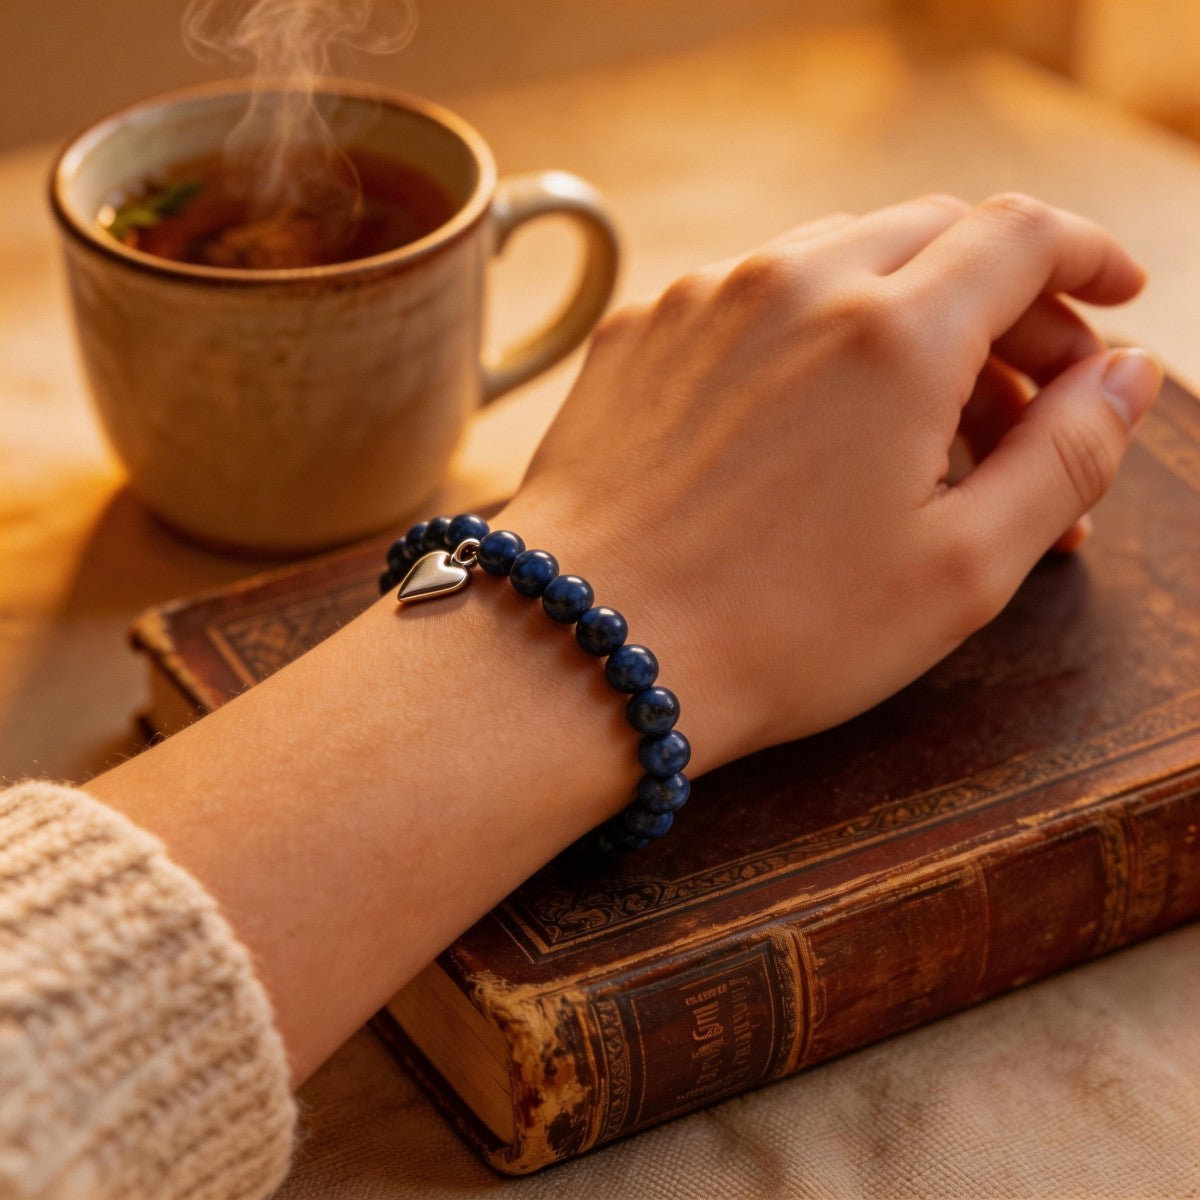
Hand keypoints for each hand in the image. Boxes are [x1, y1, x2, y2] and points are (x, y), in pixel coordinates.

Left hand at [498, 193, 1160, 768]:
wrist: (585, 647)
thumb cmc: (776, 631)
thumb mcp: (961, 568)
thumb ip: (1067, 458)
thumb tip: (1127, 376)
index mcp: (892, 332)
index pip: (1023, 235)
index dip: (1087, 258)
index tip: (1117, 299)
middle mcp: (794, 283)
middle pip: (937, 240)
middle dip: (1007, 303)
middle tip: (1032, 396)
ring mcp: (705, 300)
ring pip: (843, 264)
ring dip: (909, 321)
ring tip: (925, 429)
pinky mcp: (642, 332)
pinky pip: (754, 300)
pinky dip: (813, 337)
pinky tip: (813, 422)